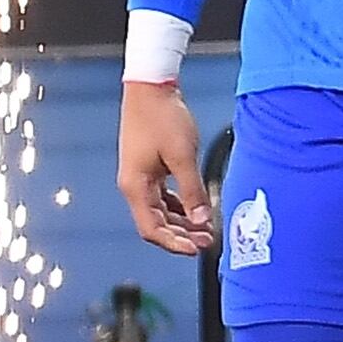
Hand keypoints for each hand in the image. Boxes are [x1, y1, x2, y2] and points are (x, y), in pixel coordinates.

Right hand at [116, 81, 212, 255]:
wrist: (151, 91)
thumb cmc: (163, 119)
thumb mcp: (182, 156)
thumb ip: (192, 189)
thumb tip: (201, 219)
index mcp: (136, 187)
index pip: (151, 228)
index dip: (172, 243)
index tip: (196, 250)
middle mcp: (134, 186)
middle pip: (155, 223)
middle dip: (181, 235)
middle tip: (207, 241)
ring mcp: (141, 178)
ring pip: (161, 211)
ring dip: (182, 222)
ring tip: (206, 228)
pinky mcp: (150, 169)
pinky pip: (164, 197)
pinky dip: (180, 205)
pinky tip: (197, 209)